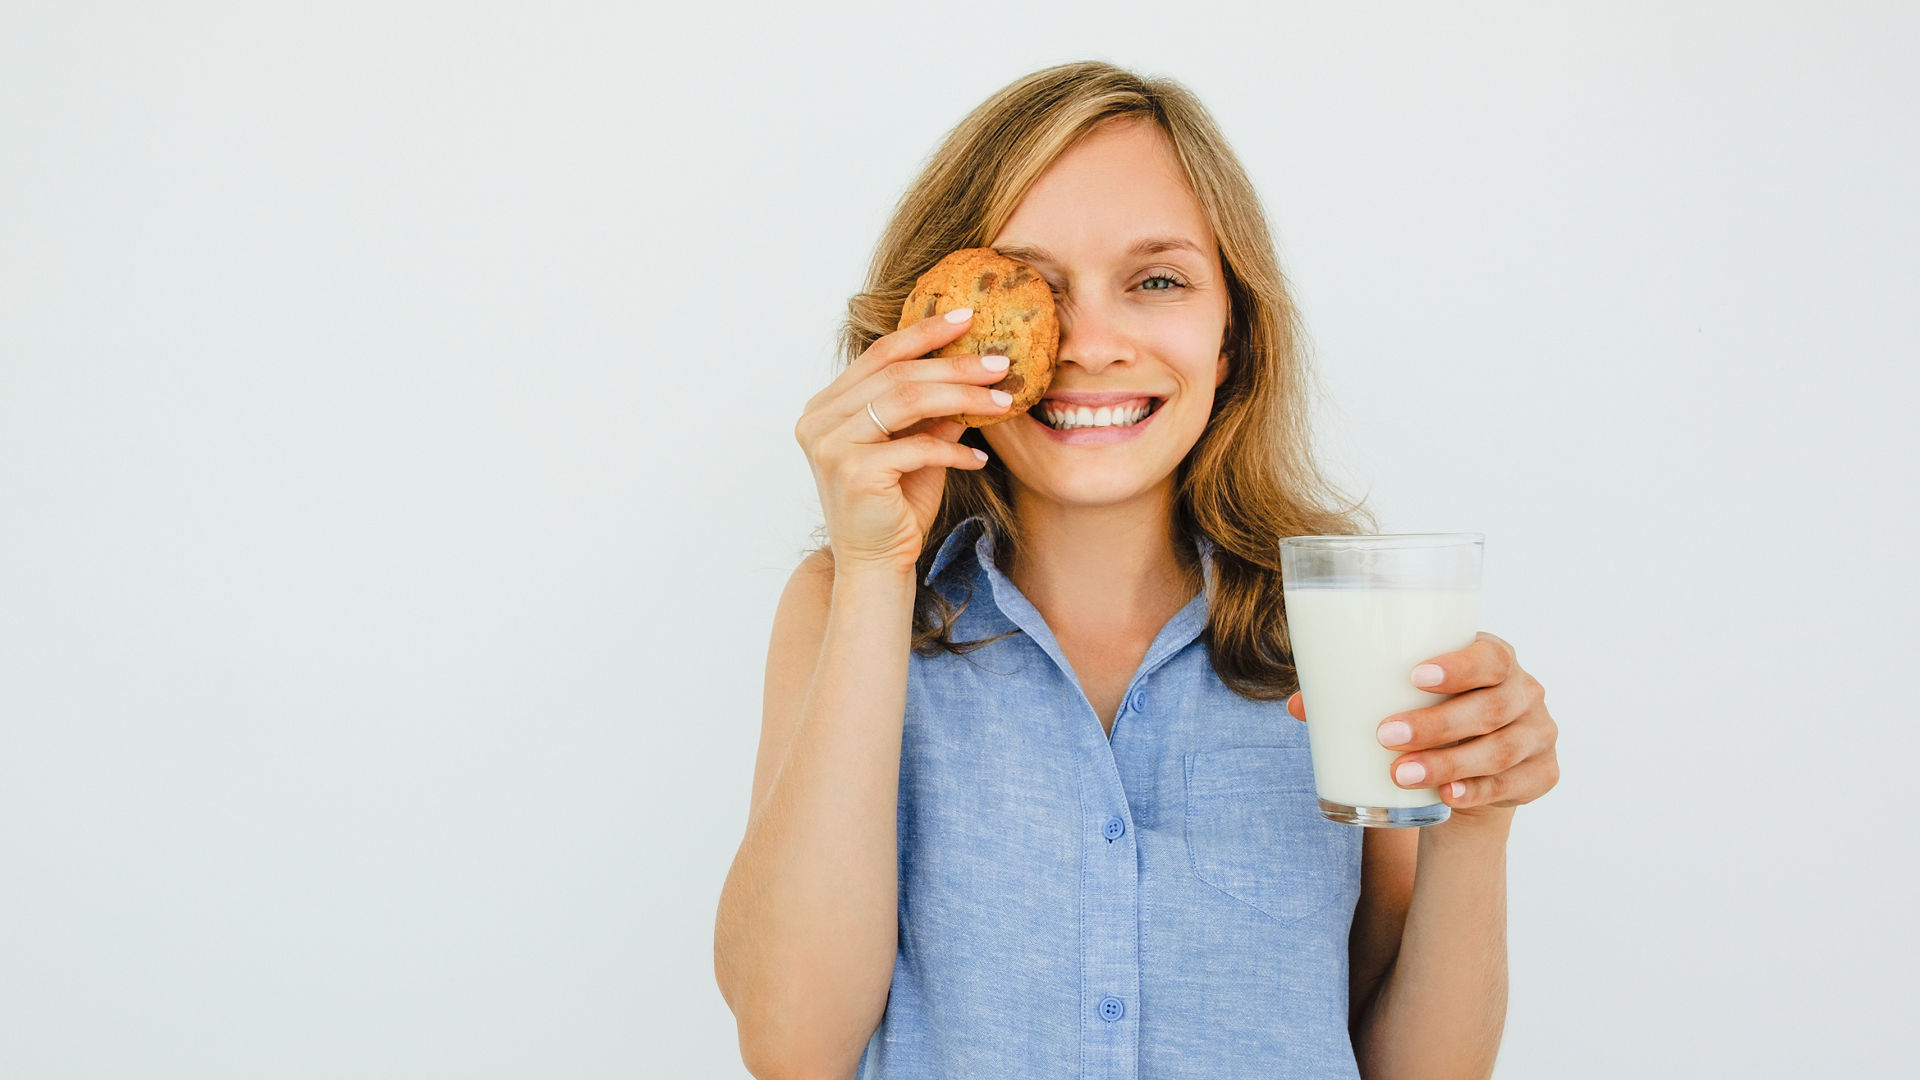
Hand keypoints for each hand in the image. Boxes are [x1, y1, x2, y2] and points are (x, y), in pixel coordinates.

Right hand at [792, 308, 1015, 574]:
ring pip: (905, 401)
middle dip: (955, 366)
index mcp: (827, 406)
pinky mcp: (852, 472)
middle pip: (897, 375)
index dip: (924, 332)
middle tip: (1000, 364)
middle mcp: (819, 420)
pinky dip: (953, 449)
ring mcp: (831, 445)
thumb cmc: (895, 507)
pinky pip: (915, 446)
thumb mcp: (918, 447)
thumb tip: (975, 367)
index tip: (967, 317)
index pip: (880, 355)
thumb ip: (933, 410)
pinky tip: (979, 457)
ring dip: (961, 398)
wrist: (875, 566)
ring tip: (1001, 402)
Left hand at [1286, 632, 1558, 827]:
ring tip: (1400, 774)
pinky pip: (1513, 784)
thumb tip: (1297, 705)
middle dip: (1437, 724)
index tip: (1414, 677)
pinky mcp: (1543, 774)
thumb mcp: (1403, 698)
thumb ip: (1355, 695)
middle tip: (1387, 736)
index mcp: (1495, 658)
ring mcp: (1539, 733)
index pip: (1488, 655)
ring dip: (1449, 762)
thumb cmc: (1431, 714)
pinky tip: (1447, 795)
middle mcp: (1525, 691)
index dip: (1458, 666)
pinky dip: (1478, 790)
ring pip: (1499, 750)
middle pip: (1491, 707)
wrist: (1473, 767)